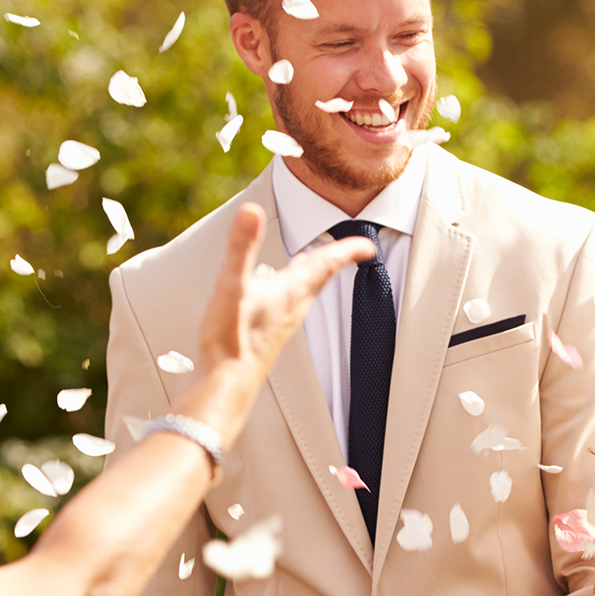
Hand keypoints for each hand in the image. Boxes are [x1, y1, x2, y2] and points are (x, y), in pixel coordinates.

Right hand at [187, 202, 371, 434]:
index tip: (367, 245)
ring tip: (314, 264)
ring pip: (305, 293)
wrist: (227, 384)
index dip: (347, 250)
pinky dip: (292, 292)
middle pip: (319, 277)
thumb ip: (242, 246)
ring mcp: (282, 323)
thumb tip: (250, 211)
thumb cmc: (231, 339)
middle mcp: (291, 307)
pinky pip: (289, 307)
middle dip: (332, 260)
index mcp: (289, 291)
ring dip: (312, 276)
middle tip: (349, 250)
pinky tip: (279, 296)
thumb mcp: (232, 284)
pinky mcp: (269, 336)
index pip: (326, 264)